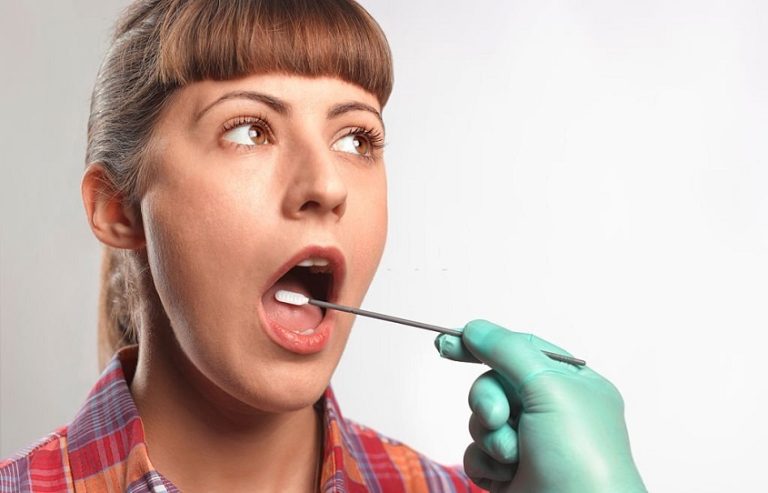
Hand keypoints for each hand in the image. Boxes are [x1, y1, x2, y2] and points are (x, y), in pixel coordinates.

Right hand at [435, 320, 645, 492]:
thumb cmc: (580, 459)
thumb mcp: (548, 387)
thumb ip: (507, 350)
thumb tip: (474, 328)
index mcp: (573, 385)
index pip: (521, 348)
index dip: (484, 344)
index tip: (447, 344)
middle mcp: (552, 412)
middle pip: (494, 384)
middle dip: (489, 401)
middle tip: (499, 418)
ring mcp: (530, 444)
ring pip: (481, 420)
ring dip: (490, 436)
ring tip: (513, 456)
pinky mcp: (509, 472)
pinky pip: (475, 453)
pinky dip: (485, 463)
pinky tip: (506, 475)